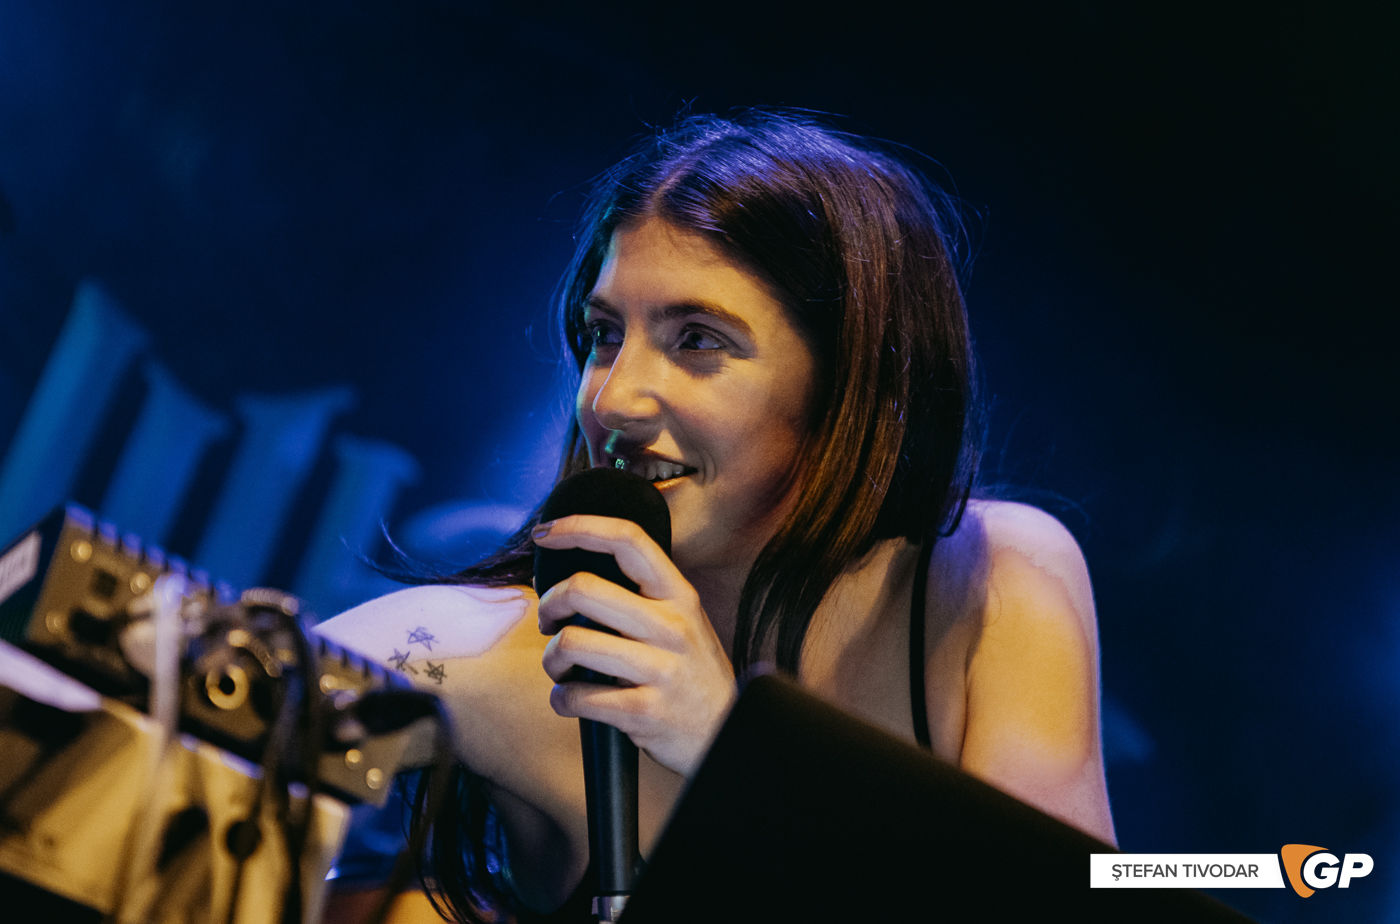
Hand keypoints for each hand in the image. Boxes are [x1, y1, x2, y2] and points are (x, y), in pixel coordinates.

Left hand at [534, 514, 736, 776]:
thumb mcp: (683, 623)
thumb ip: (642, 597)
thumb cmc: (692, 677)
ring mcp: (661, 669)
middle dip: (549, 605)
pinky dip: (561, 699)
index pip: (628, 539)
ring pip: (572, 642)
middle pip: (583, 588)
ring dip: (551, 659)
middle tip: (549, 622)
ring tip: (562, 670)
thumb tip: (572, 580)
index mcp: (679, 596)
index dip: (579, 527)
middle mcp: (672, 626)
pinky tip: (572, 701)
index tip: (544, 534)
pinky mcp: (645, 711)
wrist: (729, 736)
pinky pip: (577, 697)